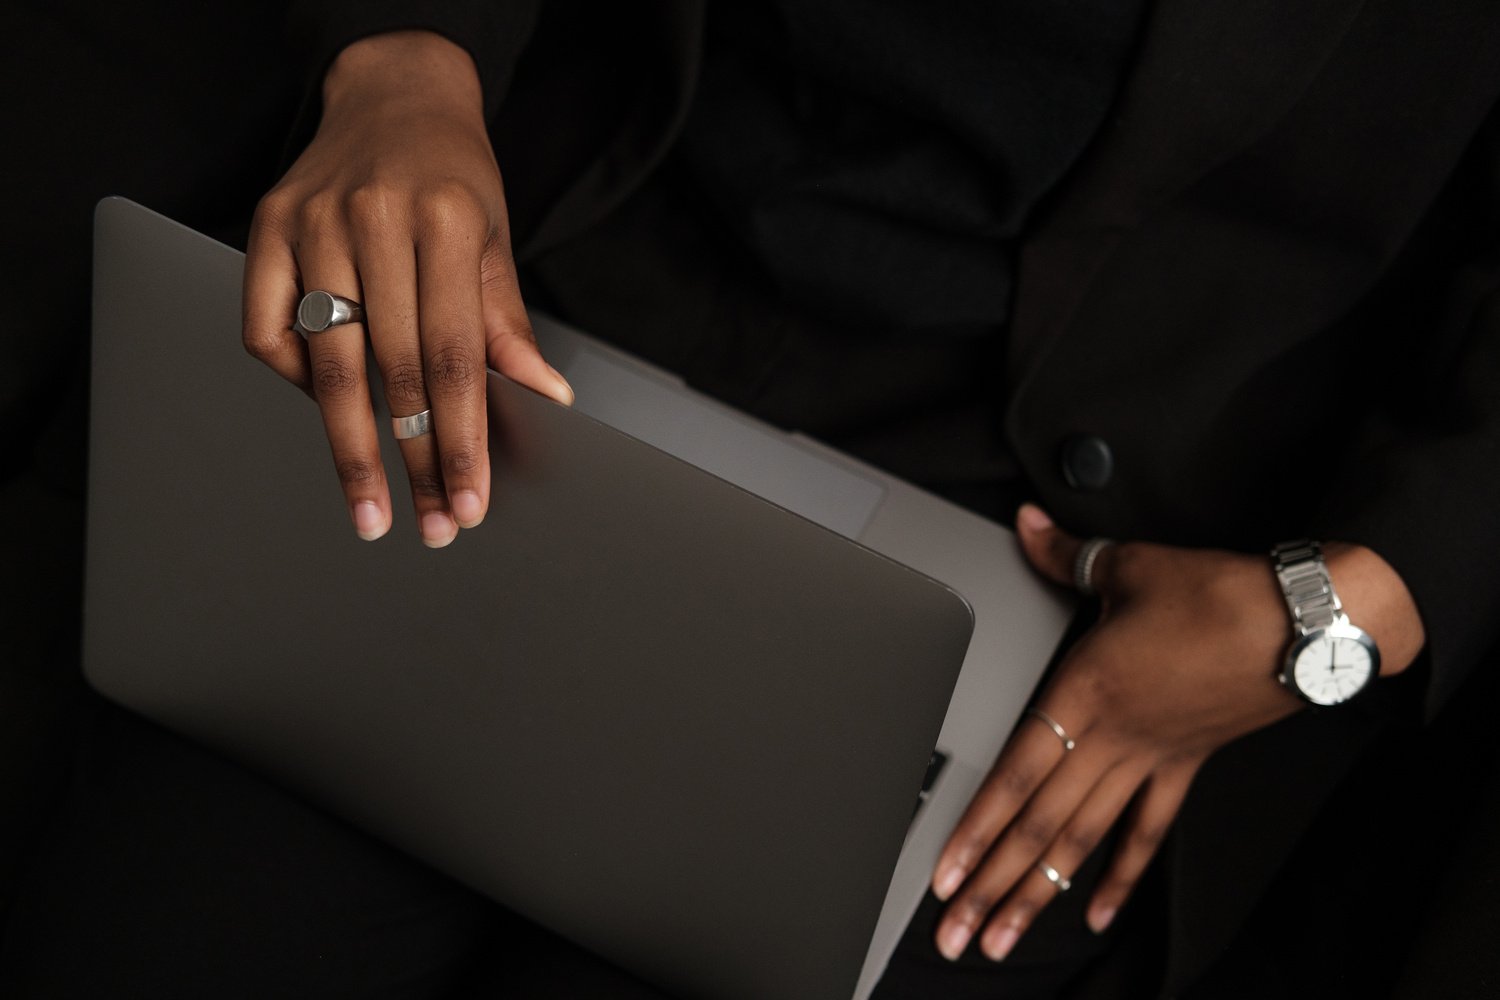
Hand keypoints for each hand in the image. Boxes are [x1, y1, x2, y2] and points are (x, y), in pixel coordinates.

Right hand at [242, 31, 571, 546]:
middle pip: (393, 372)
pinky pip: (268, 332)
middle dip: (414, 461)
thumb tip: (547, 396)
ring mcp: (311, 224)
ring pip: (329, 364)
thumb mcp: (496, 237)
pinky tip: (328, 411)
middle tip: (427, 526)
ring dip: (352, 450)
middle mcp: (374, 221)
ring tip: (371, 509)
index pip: (456, 358)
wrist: (393, 94)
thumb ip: (508, 323)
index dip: (462, 440)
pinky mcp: (265, 230)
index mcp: (446, 221)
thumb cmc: (453, 174)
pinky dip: (295, 383)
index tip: (467, 503)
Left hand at [928, 505, 1424, 961]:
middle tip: (957, 932)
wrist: (1307, 623)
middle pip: (1040, 825)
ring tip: (1004, 937)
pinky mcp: (1185, 766)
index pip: (1015, 774)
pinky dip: (1122, 875)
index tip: (945, 872)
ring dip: (1039, 892)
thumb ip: (1067, 554)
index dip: (975, 827)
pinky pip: (1147, 832)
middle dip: (993, 883)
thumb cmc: (1222, 596)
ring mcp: (1149, 759)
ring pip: (1082, 839)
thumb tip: (1029, 525)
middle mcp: (1112, 737)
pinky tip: (1096, 912)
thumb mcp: (1131, 566)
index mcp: (1087, 689)